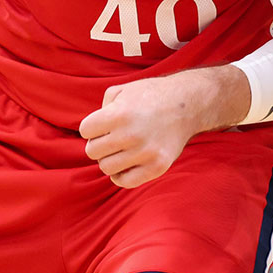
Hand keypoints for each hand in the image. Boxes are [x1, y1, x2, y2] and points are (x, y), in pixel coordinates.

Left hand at [78, 68, 234, 188]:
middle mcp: (130, 135)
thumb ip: (101, 108)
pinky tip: (126, 165)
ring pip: (106, 167)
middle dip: (99, 144)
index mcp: (118, 114)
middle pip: (92, 151)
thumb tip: (91, 133)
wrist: (186, 104)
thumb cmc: (149, 96)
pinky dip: (120, 176)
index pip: (85, 131)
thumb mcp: (121, 91)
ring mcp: (145, 153)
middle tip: (112, 138)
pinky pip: (125, 181)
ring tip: (120, 150)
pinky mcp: (157, 166)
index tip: (104, 124)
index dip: (92, 127)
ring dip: (109, 159)